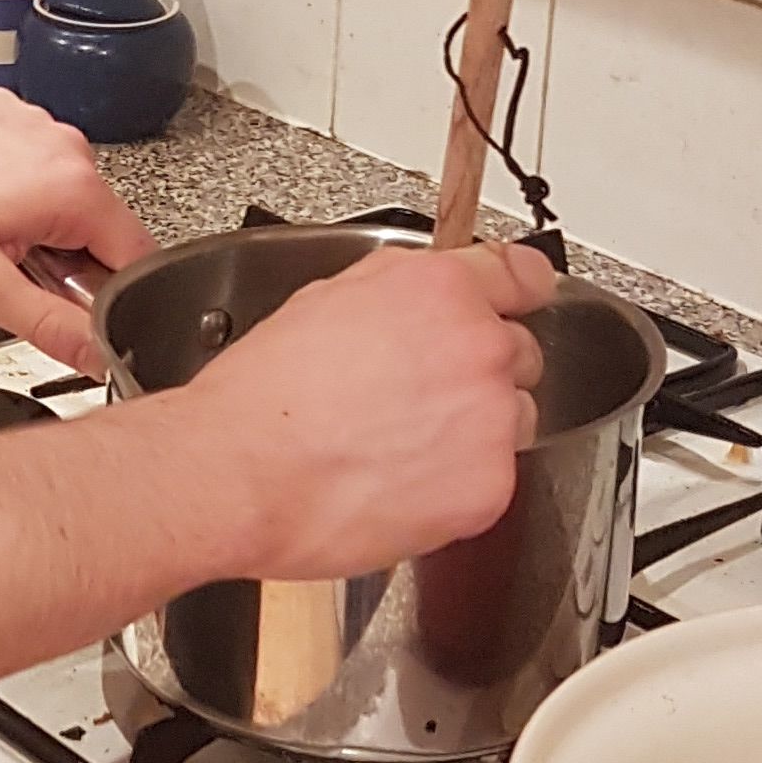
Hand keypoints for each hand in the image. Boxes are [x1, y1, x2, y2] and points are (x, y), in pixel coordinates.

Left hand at [0, 91, 154, 368]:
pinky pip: (34, 170)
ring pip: (65, 201)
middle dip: (65, 264)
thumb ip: (51, 326)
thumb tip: (99, 354)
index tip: (71, 308)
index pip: (138, 259)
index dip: (111, 298)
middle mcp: (66, 146)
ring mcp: (38, 125)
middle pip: (100, 230)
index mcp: (74, 187)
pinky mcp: (10, 116)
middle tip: (4, 272)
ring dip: (37, 231)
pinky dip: (12, 195)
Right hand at [188, 243, 557, 574]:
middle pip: (519, 354)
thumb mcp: (323, 301)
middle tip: (416, 400)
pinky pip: (493, 481)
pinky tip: (399, 484)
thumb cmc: (262, 398)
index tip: (524, 297)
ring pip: (513, 421)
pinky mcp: (489, 487)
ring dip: (474, 431)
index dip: (520, 289)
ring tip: (399, 449)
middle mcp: (477, 347)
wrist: (237, 474)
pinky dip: (457, 487)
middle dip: (478, 373)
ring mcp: (490, 419)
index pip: (523, 275)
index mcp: (438, 290)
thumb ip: (396, 291)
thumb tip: (421, 296)